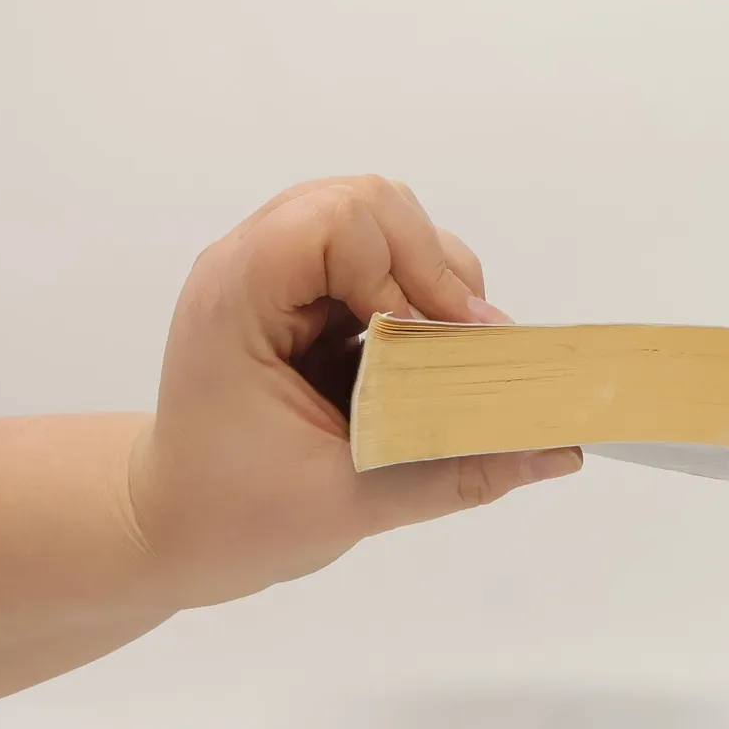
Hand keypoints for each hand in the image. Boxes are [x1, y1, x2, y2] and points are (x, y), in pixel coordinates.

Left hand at [126, 176, 582, 608]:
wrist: (173, 524)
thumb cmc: (232, 516)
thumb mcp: (347, 504)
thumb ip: (452, 471)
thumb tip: (555, 450)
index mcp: (236, 299)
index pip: (334, 220)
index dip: (398, 268)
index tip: (427, 343)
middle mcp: (253, 265)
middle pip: (369, 203)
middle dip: (430, 267)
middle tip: (459, 344)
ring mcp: (279, 273)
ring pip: (383, 220)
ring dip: (432, 278)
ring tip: (449, 350)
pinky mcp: (307, 292)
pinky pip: (381, 256)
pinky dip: (420, 294)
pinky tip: (425, 355)